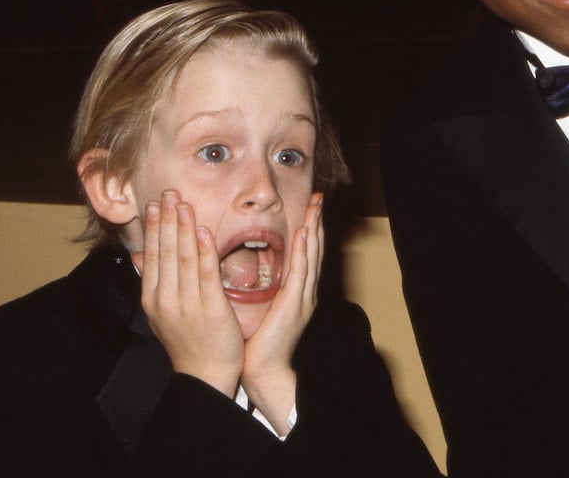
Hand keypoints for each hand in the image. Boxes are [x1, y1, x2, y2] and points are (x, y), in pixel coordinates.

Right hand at [134, 190, 243, 396]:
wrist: (205, 375)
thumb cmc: (187, 341)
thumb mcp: (160, 312)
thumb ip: (152, 282)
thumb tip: (138, 256)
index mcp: (153, 299)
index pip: (152, 256)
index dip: (154, 227)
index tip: (156, 203)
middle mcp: (166, 300)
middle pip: (166, 252)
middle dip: (168, 220)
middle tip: (170, 193)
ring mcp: (187, 305)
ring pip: (184, 259)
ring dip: (184, 228)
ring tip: (184, 204)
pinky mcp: (211, 310)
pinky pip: (206, 275)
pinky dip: (204, 251)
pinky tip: (203, 231)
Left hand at [240, 192, 324, 435]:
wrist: (263, 370)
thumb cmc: (256, 343)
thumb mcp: (260, 308)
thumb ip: (261, 287)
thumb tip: (248, 269)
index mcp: (296, 293)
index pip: (305, 255)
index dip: (309, 230)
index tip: (309, 208)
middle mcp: (304, 293)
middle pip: (314, 251)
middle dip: (317, 223)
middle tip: (319, 198)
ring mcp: (303, 298)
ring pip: (312, 257)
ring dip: (315, 230)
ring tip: (316, 207)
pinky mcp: (295, 305)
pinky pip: (301, 273)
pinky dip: (305, 252)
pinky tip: (305, 235)